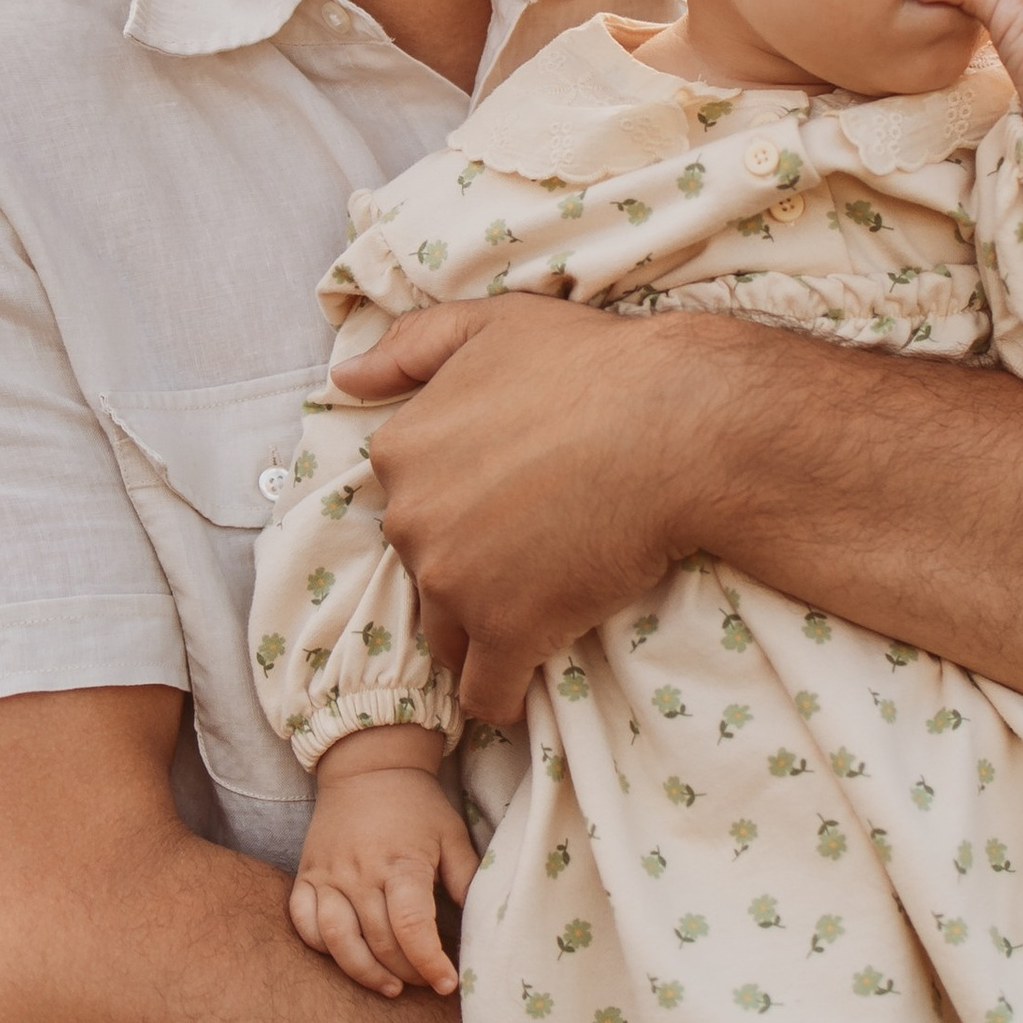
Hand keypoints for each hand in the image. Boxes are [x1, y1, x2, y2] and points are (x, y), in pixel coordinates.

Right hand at [291, 741, 479, 994]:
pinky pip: (304, 924)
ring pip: (339, 941)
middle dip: (407, 973)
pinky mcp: (307, 875)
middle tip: (425, 983)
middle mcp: (361, 873)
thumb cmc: (417, 807)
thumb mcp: (452, 836)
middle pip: (380, 942)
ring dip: (365, 973)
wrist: (368, 767)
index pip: (412, 927)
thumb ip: (467, 880)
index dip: (430, 963)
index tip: (448, 983)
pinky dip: (322, 948)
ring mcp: (329, 875)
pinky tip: (348, 958)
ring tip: (390, 987)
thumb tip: (484, 925)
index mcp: (402, 863)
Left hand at [327, 296, 742, 724]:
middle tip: (533, 555)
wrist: (677, 426)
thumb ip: (411, 347)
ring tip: (532, 617)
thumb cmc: (595, 365)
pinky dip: (498, 699)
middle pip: (424, 568)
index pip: (409, 500)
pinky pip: (485, 691)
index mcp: (401, 450)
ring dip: (480, 631)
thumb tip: (345, 375)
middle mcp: (411, 519)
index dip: (455, 507)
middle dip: (466, 570)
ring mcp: (454, 582)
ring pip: (448, 631)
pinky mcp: (508, 631)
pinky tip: (516, 698)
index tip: (501, 508)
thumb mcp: (493, 324)